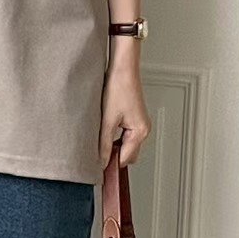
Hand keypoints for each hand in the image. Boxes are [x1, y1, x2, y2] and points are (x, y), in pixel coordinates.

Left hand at [99, 53, 150, 167]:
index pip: (125, 159)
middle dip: (113, 156)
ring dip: (113, 146)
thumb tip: (100, 161)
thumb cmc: (119, 88)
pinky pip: (125, 136)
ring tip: (99, 141)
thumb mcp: (107, 120)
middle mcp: (143, 129)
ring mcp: (139, 124)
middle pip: (127, 155)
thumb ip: (103, 143)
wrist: (123, 68)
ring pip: (126, 145)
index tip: (97, 169)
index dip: (110, 165)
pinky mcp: (133, 118)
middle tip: (96, 155)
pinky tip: (104, 131)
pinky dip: (115, 138)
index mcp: (140, 132)